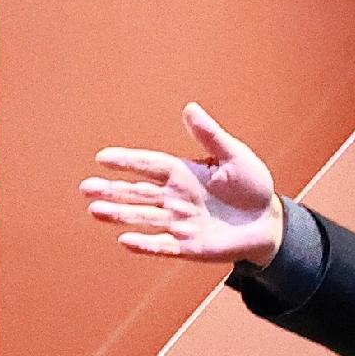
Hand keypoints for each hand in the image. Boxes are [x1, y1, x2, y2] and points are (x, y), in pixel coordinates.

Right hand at [83, 103, 285, 265]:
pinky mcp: (189, 247)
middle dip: (113, 190)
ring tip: (95, 210)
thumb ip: (210, 136)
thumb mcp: (235, 156)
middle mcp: (176, 198)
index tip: (102, 158)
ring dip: (120, 215)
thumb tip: (190, 108)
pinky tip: (125, 240)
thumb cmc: (252, 185)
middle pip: (138, 193)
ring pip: (144, 218)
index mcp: (184, 173)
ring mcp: (180, 223)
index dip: (127, 161)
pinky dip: (145, 243)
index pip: (149, 165)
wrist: (269, 222)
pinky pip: (163, 245)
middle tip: (85, 188)